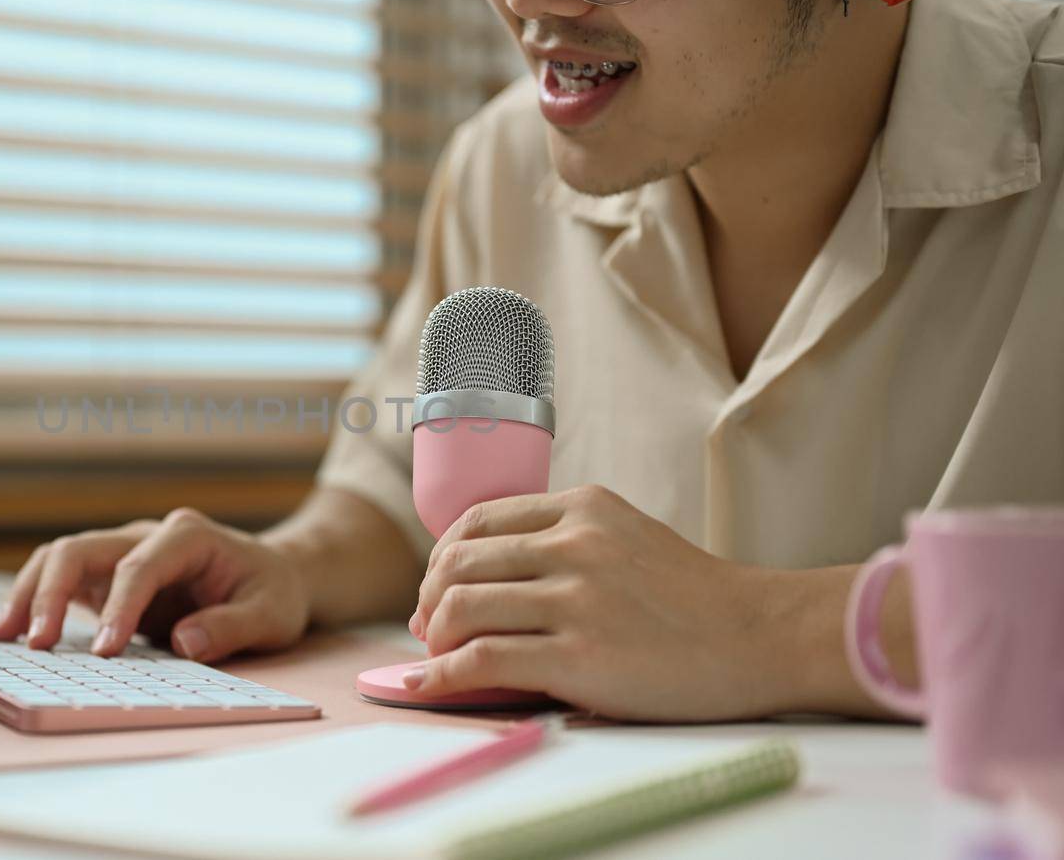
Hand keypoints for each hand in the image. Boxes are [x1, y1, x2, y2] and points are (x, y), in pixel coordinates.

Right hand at [0, 508, 311, 662]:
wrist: (274, 576)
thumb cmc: (272, 592)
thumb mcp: (271, 614)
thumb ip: (231, 627)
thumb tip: (183, 642)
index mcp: (187, 535)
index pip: (138, 566)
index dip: (118, 606)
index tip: (105, 650)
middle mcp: (146, 535)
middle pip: (81, 549)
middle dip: (51, 592)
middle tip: (36, 643)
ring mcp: (123, 552)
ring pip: (60, 558)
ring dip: (30, 593)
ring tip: (3, 635)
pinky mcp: (109, 576)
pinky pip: (63, 580)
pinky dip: (36, 601)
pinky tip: (11, 630)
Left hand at [407, 485, 790, 721]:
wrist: (763, 636)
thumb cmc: (695, 598)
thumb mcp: (627, 537)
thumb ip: (566, 540)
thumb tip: (488, 571)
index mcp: (583, 508)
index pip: (477, 520)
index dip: (441, 557)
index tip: (437, 587)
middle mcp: (575, 545)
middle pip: (459, 564)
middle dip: (430, 599)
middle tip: (429, 629)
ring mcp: (577, 599)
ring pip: (460, 607)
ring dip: (433, 636)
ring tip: (438, 656)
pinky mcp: (580, 656)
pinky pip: (482, 660)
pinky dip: (442, 674)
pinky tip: (430, 685)